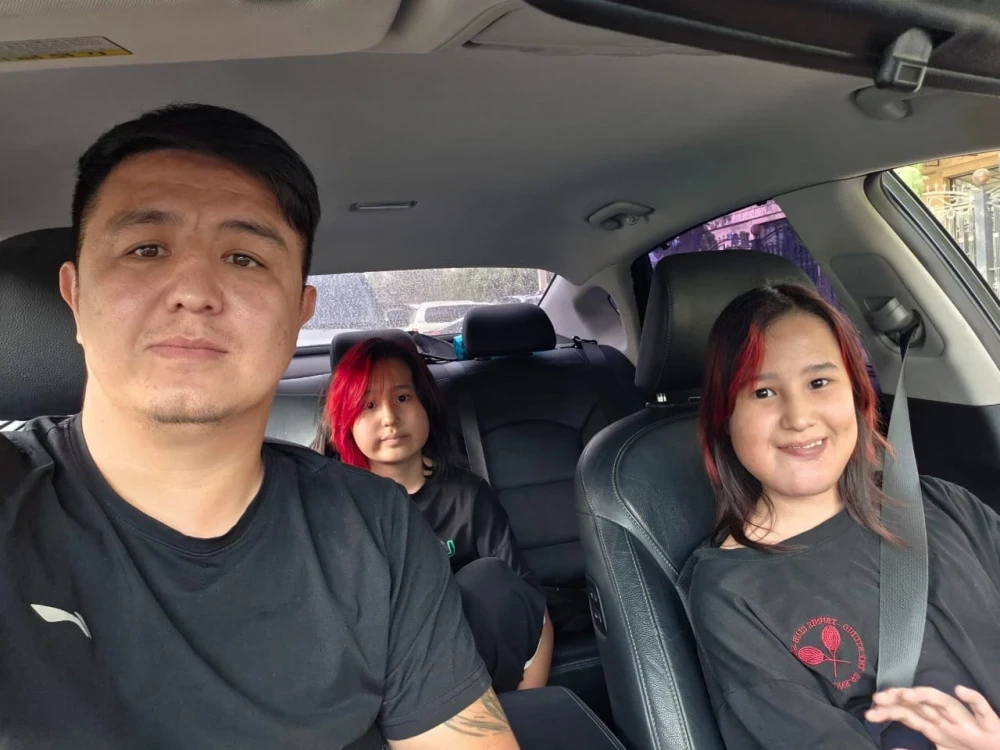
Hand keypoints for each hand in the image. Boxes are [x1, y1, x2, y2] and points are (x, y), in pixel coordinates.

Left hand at [865, 685, 999, 749]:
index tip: (870, 712)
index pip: (907, 713)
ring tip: (908, 694)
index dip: (889, 710)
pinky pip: (982, 709)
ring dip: (927, 695)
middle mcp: (947, 719)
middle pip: (919, 705)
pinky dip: (973, 699)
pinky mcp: (990, 725)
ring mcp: (967, 720)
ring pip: (944, 703)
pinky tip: (961, 691)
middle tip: (878, 699)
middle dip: (898, 699)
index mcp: (935, 726)